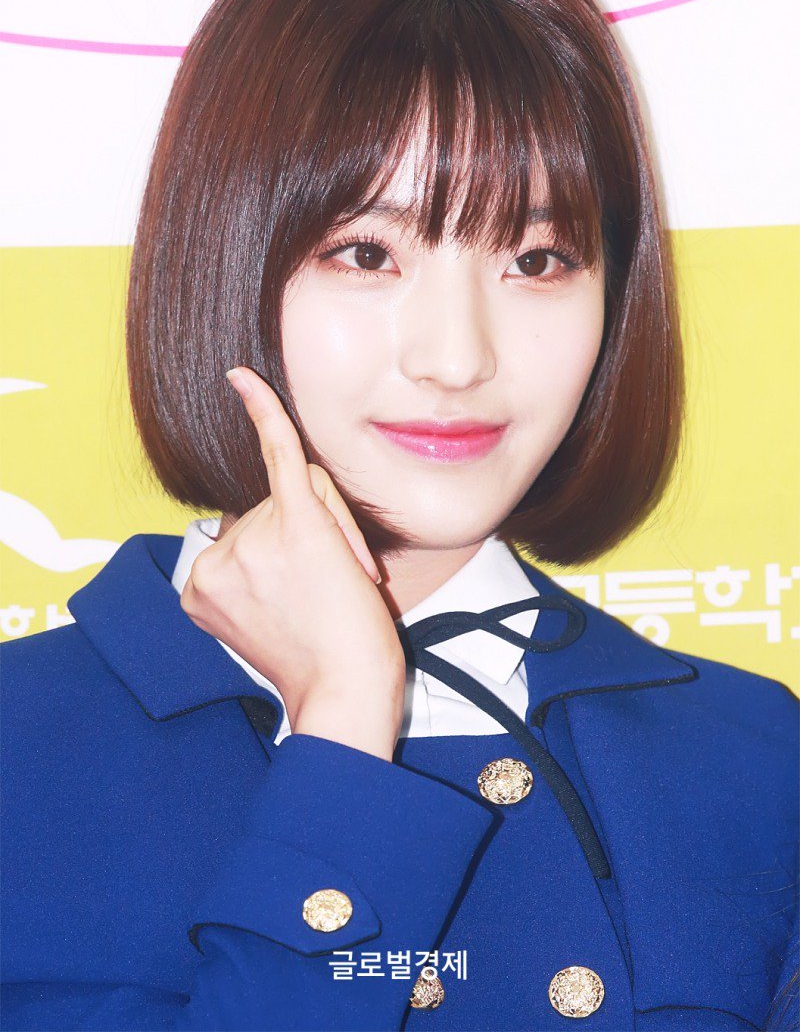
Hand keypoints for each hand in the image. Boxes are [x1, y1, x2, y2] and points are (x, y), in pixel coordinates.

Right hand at [179, 366, 406, 758]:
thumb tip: (280, 511)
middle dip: (317, 539)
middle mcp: (214, 559)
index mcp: (201, 584)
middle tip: (340, 595)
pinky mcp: (294, 523)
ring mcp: (249, 540)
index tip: (302, 604)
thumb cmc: (324, 663)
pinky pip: (279, 453)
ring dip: (335, 530)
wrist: (347, 692)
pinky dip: (264, 412)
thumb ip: (259, 567)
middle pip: (276, 508)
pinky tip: (242, 379)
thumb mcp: (272, 616)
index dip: (294, 561)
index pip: (256, 534)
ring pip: (303, 495)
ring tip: (345, 588)